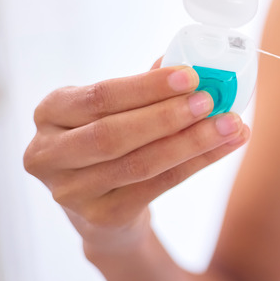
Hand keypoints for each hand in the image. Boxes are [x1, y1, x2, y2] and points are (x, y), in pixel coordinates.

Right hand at [24, 63, 249, 253]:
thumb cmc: (113, 143)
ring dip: (192, 142)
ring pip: (140, 164)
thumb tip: (189, 63)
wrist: (103, 211)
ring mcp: (71, 191)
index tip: (190, 76)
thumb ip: (145, 89)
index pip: (100, 97)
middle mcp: (49, 153)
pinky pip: (157, 186)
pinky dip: (196, 164)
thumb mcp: (115, 111)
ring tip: (230, 125)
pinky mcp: (100, 217)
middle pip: (114, 134)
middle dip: (168, 116)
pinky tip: (225, 146)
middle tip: (210, 101)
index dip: (147, 87)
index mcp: (50, 112)